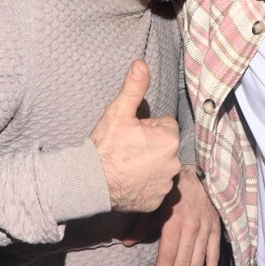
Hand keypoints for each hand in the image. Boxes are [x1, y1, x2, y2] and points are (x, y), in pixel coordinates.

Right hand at [91, 61, 180, 212]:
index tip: (131, 133)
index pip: (165, 126)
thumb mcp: (119, 112)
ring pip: (160, 167)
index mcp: (169, 139)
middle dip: (150, 146)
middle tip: (127, 148)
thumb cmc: (106, 146)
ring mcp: (165, 185)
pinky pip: (155, 188)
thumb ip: (134, 87)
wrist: (90, 182)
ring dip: (149, 165)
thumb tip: (141, 63)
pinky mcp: (156, 202)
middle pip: (164, 147)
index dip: (147, 127)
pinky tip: (129, 180)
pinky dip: (145, 185)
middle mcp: (173, 164)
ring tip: (126, 164)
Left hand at [133, 167, 220, 265]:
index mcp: (174, 221)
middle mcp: (191, 227)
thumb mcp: (153, 205)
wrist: (196, 174)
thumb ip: (141, 226)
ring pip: (198, 260)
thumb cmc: (170, 190)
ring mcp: (206, 228)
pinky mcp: (216, 227)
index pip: (167, 254)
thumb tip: (127, 244)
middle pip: (183, 262)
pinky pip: (215, 252)